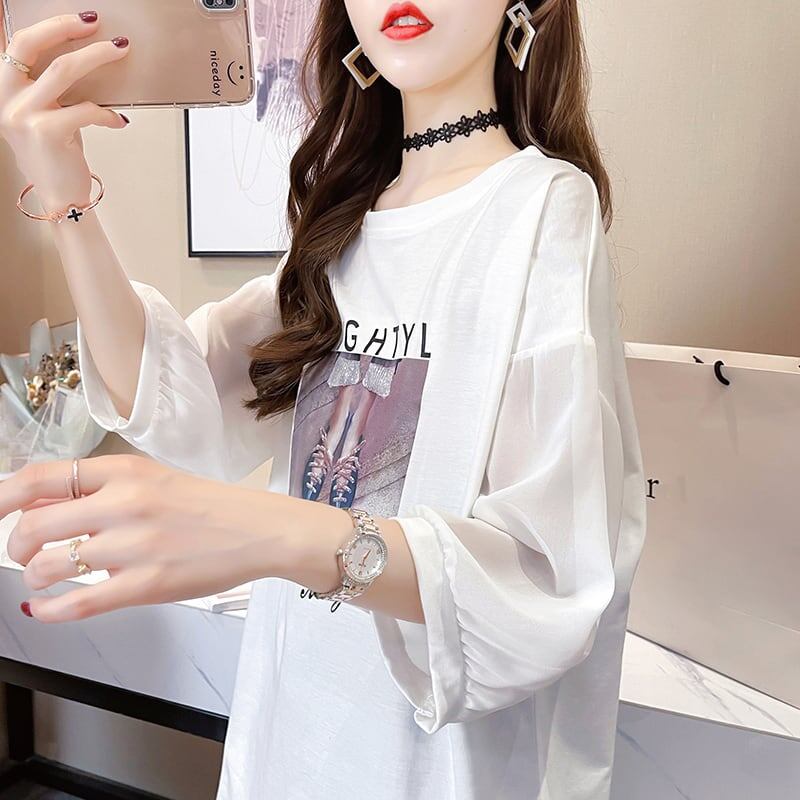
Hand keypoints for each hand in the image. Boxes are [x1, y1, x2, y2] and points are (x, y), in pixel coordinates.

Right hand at [0, 10, 129, 210]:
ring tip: (119, 51)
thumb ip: (53, 90)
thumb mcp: (47, 115)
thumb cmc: (57, 156)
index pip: (17, 44)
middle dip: (68, 29)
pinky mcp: (46, 132)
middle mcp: (6, 100)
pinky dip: (107, 113)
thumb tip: (86, 58)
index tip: (78, 18)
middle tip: (99, 26)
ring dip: (97, 56)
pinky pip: (86, 109)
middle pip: (35, 47)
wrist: (61, 198)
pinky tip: (119, 121)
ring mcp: (23, 116)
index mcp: (4, 90)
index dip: (48, 25)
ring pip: (63, 70)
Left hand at [1, 455, 278, 622]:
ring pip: (48, 567)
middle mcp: (125, 504)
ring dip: (34, 578)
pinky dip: (50, 610)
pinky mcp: (146, 585)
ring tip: (44, 579)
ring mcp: (134, 546)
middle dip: (16, 546)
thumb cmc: (208, 506)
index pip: (42, 477)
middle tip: (23, 554)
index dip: (3, 498)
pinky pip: (77, 602)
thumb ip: (100, 489)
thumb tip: (41, 503)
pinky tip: (46, 609)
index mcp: (125, 471)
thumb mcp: (153, 479)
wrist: (257, 531)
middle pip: (34, 527)